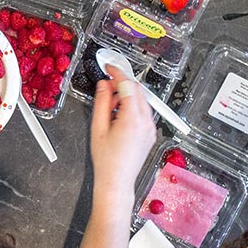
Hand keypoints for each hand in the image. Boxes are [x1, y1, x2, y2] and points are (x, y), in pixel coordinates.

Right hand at [90, 68, 157, 192]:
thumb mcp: (98, 127)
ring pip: (141, 100)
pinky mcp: (150, 133)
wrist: (117, 181)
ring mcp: (150, 128)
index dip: (117, 72)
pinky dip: (132, 107)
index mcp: (132, 118)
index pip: (128, 85)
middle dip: (122, 84)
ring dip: (127, 96)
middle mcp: (146, 121)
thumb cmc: (106, 160)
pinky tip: (119, 116)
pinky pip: (143, 112)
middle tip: (105, 87)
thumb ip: (102, 102)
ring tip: (110, 106)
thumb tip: (103, 85)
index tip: (109, 67)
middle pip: (137, 90)